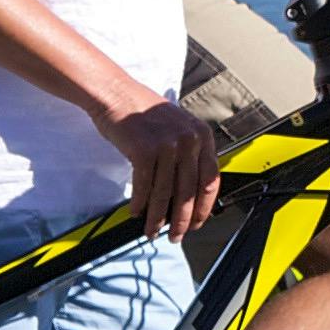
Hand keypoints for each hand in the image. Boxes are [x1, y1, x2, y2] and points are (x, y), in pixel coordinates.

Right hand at [105, 94, 224, 235]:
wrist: (117, 94)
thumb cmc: (145, 114)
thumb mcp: (179, 128)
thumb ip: (190, 155)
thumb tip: (190, 195)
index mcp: (202, 136)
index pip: (211, 180)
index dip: (205, 206)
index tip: (199, 222)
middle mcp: (189, 140)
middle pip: (189, 192)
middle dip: (183, 220)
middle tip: (177, 235)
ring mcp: (167, 145)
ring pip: (165, 193)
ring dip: (158, 218)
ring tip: (153, 231)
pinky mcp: (144, 150)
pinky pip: (144, 186)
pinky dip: (140, 204)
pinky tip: (137, 213)